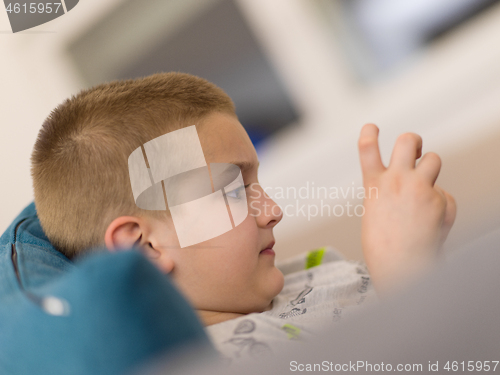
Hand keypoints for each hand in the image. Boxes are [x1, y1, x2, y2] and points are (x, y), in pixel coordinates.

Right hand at [358, 124, 455, 294]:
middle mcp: (396, 181)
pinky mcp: (440, 200)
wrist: (401, 268)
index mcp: (374, 185)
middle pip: (408, 140)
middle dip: (413, 141)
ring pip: (434, 159)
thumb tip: (410, 181)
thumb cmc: (384, 248)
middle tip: (414, 150)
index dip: (369, 132)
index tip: (372, 127)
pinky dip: (441, 206)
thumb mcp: (375, 213)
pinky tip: (433, 223)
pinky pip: (445, 195)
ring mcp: (420, 188)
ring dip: (431, 168)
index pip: (367, 148)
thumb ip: (386, 193)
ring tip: (426, 185)